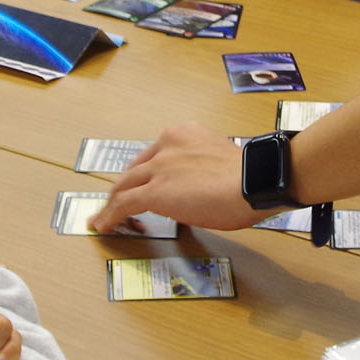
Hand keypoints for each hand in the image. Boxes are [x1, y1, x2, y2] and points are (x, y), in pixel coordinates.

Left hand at [93, 124, 260, 230]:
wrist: (255, 181)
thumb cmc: (250, 177)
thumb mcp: (220, 160)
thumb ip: (201, 167)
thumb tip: (198, 187)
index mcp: (184, 134)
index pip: (154, 156)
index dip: (143, 174)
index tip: (142, 184)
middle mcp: (167, 145)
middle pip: (134, 170)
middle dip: (123, 188)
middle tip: (117, 202)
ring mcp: (158, 167)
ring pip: (124, 186)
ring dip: (112, 203)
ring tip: (104, 217)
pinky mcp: (154, 191)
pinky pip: (123, 204)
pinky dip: (110, 215)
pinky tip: (104, 225)